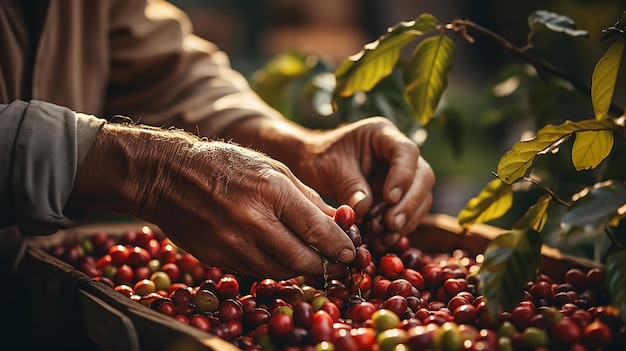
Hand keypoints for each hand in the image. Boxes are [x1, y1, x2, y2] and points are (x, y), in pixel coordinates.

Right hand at [67, 123, 354, 278]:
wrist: (169, 176)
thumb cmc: (226, 165)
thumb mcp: (272, 168)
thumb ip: (306, 196)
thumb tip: (337, 220)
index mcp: (272, 190)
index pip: (318, 230)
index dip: (339, 247)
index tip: (350, 253)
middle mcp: (253, 220)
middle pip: (303, 259)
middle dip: (324, 264)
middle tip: (333, 262)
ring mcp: (233, 242)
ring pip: (281, 271)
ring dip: (299, 268)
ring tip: (308, 259)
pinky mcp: (218, 257)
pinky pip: (256, 271)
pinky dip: (273, 268)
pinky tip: (279, 256)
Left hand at [291, 117, 434, 244]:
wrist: (315, 165)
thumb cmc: (321, 158)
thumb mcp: (330, 168)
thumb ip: (349, 186)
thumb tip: (365, 210)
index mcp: (382, 134)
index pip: (406, 151)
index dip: (403, 176)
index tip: (389, 198)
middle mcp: (399, 153)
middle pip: (422, 176)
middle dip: (409, 204)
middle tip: (390, 225)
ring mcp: (403, 174)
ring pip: (422, 197)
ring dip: (407, 220)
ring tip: (385, 237)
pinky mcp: (401, 195)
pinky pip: (411, 212)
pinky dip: (400, 228)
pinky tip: (384, 239)